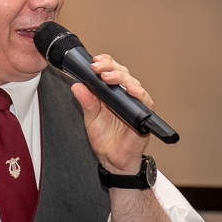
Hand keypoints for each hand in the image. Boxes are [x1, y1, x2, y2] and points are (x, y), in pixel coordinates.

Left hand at [70, 53, 150, 172]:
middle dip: (110, 67)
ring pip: (133, 83)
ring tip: (108, 77)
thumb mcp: (90, 118)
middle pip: (122, 73)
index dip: (105, 63)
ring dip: (121, 78)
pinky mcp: (144, 115)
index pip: (111, 71)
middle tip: (97, 67)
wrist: (113, 160)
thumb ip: (86, 101)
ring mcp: (135, 104)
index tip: (94, 61)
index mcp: (111, 93)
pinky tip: (131, 90)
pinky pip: (145, 101)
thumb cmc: (105, 139)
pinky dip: (139, 94)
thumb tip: (76, 85)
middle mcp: (125, 96)